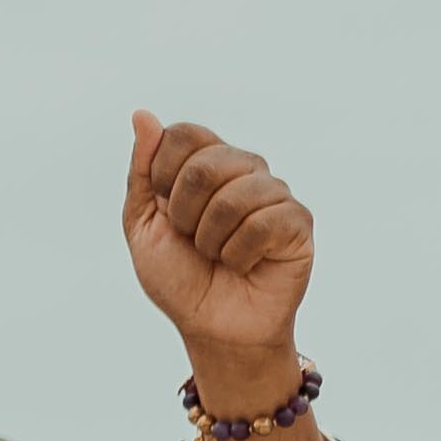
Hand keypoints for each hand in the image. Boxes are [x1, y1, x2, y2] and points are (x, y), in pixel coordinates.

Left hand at [123, 115, 311, 391]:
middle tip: (192, 239)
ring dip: (211, 239)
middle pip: (207, 163)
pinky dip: (239, 253)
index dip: (163, 173)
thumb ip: (142, 170)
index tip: (164, 210)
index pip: (186, 134)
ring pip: (234, 195)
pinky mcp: (298, 221)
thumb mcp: (142, 223)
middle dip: (184, 213)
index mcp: (206, 165)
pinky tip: (244, 264)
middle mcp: (244, 171)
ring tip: (218, 255)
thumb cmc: (178, 276)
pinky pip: (263, 222)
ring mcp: (274, 193)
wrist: (211, 326)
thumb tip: (142, 114)